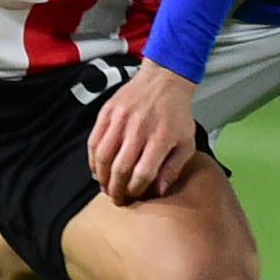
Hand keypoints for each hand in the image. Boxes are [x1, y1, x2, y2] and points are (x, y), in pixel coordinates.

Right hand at [86, 60, 200, 203]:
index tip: (134, 195)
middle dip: (116, 189)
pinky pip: (93, 141)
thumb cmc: (177, 114)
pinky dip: (93, 159)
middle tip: (116, 198)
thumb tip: (159, 191)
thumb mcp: (186, 142)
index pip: (142, 173)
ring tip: (106, 186)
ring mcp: (120, 119)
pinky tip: (98, 169)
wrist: (164, 81)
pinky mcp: (107, 112)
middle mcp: (139, 129)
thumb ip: (174, 168)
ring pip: (103, 156)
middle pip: (120, 168)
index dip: (136, 190)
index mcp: (161, 138)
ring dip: (102, 177)